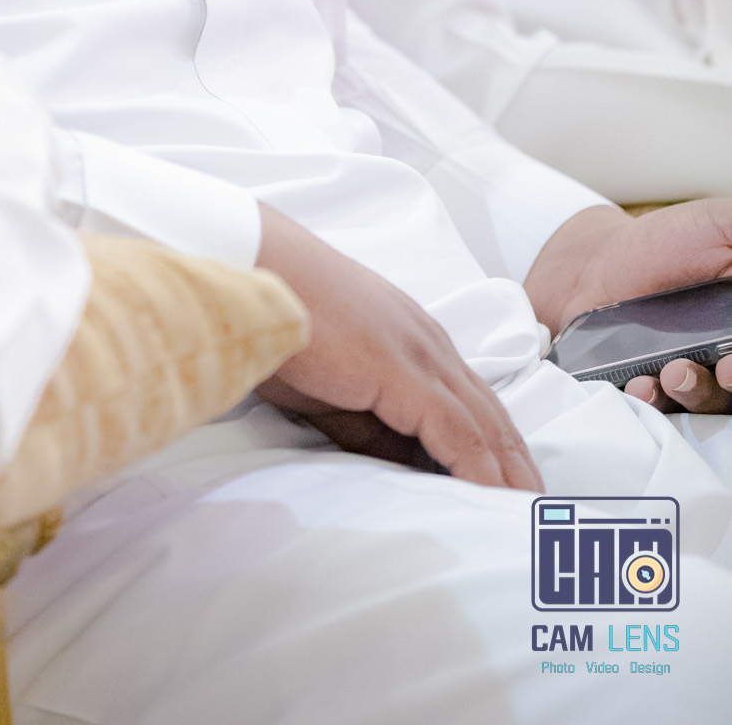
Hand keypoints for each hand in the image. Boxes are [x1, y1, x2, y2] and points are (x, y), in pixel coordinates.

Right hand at [254, 204, 540, 489]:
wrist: (246, 269)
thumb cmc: (274, 317)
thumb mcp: (327, 385)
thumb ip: (365, 423)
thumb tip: (399, 462)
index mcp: (410, 337)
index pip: (470, 400)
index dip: (497, 446)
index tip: (513, 487)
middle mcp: (426, 340)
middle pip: (491, 412)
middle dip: (517, 464)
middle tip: (540, 511)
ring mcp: (417, 351)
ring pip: (484, 422)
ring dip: (509, 472)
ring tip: (531, 517)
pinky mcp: (401, 370)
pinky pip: (456, 431)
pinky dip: (480, 470)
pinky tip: (494, 501)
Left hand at [525, 200, 731, 414]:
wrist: (600, 260)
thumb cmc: (669, 241)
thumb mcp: (722, 225)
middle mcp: (729, 355)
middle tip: (727, 369)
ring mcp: (694, 376)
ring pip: (712, 404)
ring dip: (699, 393)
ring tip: (675, 372)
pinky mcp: (654, 387)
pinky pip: (661, 409)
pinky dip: (654, 400)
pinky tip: (643, 384)